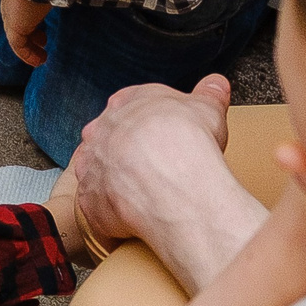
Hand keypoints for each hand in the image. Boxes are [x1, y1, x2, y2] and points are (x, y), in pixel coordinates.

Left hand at [0, 0, 50, 67]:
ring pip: (16, 36)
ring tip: (41, 57)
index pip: (18, 6)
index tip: (41, 25)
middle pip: (15, 21)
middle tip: (42, 40)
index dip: (29, 17)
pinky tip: (39, 61)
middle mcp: (8, 0)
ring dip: (29, 48)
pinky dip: (28, 55)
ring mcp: (10, 14)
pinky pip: (18, 46)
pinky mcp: (15, 26)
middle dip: (29, 33)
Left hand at [60, 75, 232, 249]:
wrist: (171, 178)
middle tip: (154, 170)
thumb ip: (208, 94)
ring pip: (98, 174)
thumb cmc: (189, 140)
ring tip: (144, 198)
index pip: (129, 107)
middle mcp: (99, 132)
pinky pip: (97, 208)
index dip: (147, 125)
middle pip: (109, 141)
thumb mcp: (207, 108)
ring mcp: (90, 166)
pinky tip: (132, 222)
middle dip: (127, 154)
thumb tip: (215, 84)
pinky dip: (111, 215)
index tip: (161, 138)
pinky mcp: (89, 200)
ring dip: (115, 184)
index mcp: (124, 103)